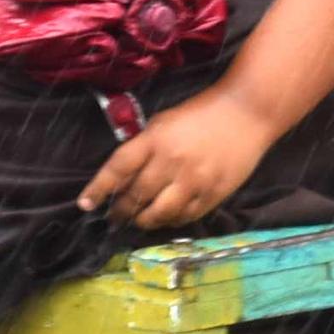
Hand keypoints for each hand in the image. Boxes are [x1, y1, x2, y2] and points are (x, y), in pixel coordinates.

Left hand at [77, 89, 275, 231]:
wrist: (248, 112)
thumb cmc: (203, 112)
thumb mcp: (165, 121)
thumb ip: (145, 145)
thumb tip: (125, 173)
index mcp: (156, 140)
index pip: (118, 169)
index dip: (98, 188)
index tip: (86, 204)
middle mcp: (171, 163)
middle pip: (136, 196)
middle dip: (121, 210)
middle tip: (114, 217)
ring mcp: (194, 181)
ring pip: (159, 213)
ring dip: (144, 220)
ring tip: (138, 220)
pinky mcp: (213, 194)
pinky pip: (185, 217)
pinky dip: (171, 221)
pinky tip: (166, 217)